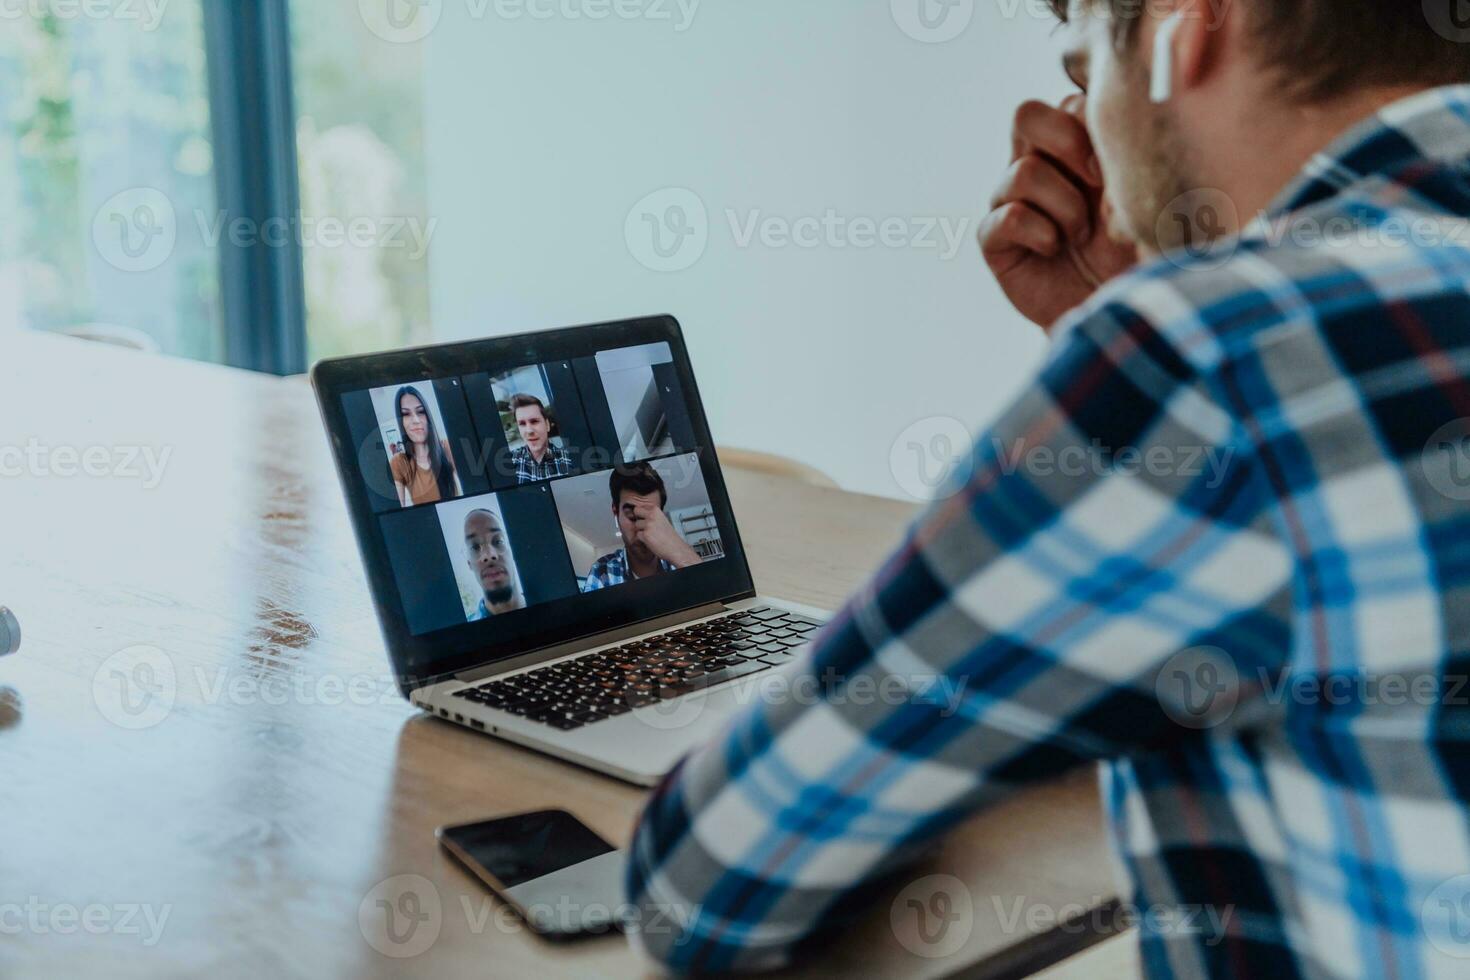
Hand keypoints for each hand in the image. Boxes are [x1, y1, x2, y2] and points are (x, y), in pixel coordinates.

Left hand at [631, 505, 701, 568]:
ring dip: (641, 530)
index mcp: (656, 510)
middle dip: (638, 518)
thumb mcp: (662, 520)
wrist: (675, 547)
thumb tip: (640, 513)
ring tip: (651, 534)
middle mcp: (652, 515)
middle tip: (645, 526)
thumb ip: (651, 515)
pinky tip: (651, 540)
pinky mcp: (645, 534)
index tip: (645, 518)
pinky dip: (642, 538)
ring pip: (636, 525)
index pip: (640, 506)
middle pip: (636, 512)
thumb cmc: (669, 536)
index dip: (641, 513)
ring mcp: (648, 524)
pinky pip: (638, 535)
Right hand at [978, 96, 1138, 331]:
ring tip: (1081, 234)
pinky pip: (1005, 217)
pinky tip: (1054, 249)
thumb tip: (1103, 153)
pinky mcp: (995, 239)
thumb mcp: (1143, 200)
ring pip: (1022, 172)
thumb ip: (1125, 162)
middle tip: (1097, 181)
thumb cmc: (1135, 252)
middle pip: (1026, 115)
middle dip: (1066, 144)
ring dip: (1064, 205)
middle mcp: (1039, 166)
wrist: (1115, 308)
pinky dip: (1038, 233)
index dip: (1090, 122)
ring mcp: (1012, 201)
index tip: (1117, 163)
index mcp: (1076, 147)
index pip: (1068, 101)